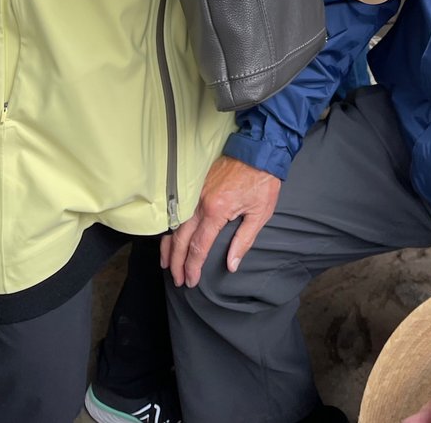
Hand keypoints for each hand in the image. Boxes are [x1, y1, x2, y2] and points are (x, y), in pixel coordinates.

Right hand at [160, 156, 280, 287]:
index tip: (190, 281)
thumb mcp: (260, 213)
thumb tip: (231, 265)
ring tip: (167, 264)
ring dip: (169, 247)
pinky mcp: (195, 185)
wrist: (258, 149)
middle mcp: (200, 202)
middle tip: (177, 279)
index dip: (193, 266)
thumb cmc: (262, 181)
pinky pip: (178, 211)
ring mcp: (195, 192)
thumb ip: (243, 241)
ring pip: (175, 224)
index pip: (199, 246)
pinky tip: (170, 238)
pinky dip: (171, 228)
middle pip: (181, 238)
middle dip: (177, 262)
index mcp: (217, 211)